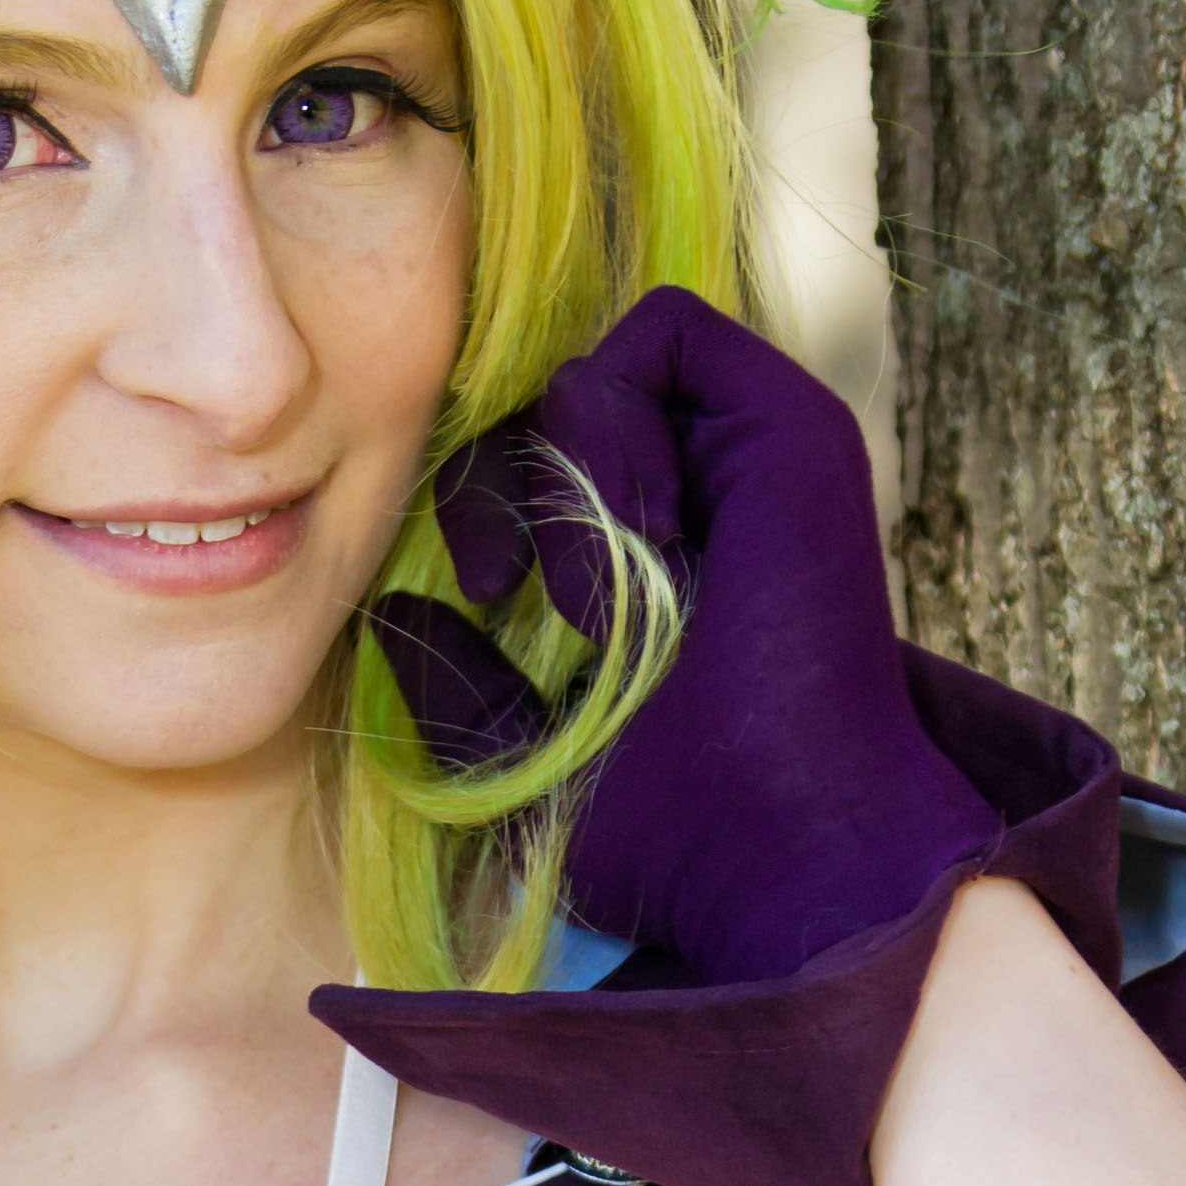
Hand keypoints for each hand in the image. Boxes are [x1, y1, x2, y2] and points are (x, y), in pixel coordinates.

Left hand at [375, 289, 996, 983]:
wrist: (783, 853)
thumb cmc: (670, 833)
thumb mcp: (526, 757)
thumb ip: (462, 685)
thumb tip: (394, 614)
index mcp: (663, 566)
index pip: (537, 465)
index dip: (482, 501)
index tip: (482, 598)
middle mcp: (713, 499)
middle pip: (551, 406)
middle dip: (495, 481)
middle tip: (499, 588)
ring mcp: (757, 457)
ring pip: (596, 370)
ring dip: (563, 477)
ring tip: (601, 595)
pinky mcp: (792, 425)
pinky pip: (666, 333)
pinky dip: (615, 421)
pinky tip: (640, 536)